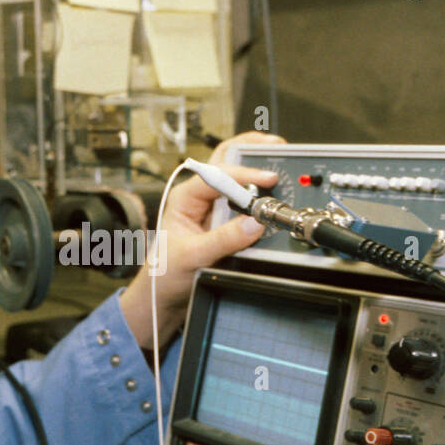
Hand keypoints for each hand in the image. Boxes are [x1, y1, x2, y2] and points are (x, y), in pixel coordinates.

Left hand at [118, 133, 284, 348]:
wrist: (162, 297)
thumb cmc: (165, 275)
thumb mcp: (194, 256)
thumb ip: (225, 239)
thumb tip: (255, 223)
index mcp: (185, 198)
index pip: (217, 175)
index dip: (244, 175)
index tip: (267, 180)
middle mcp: (199, 197)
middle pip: (226, 160)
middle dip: (251, 150)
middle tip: (277, 146)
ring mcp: (212, 208)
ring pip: (237, 176)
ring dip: (257, 167)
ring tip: (281, 162)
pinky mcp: (224, 222)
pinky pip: (245, 201)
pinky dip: (261, 193)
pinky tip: (274, 191)